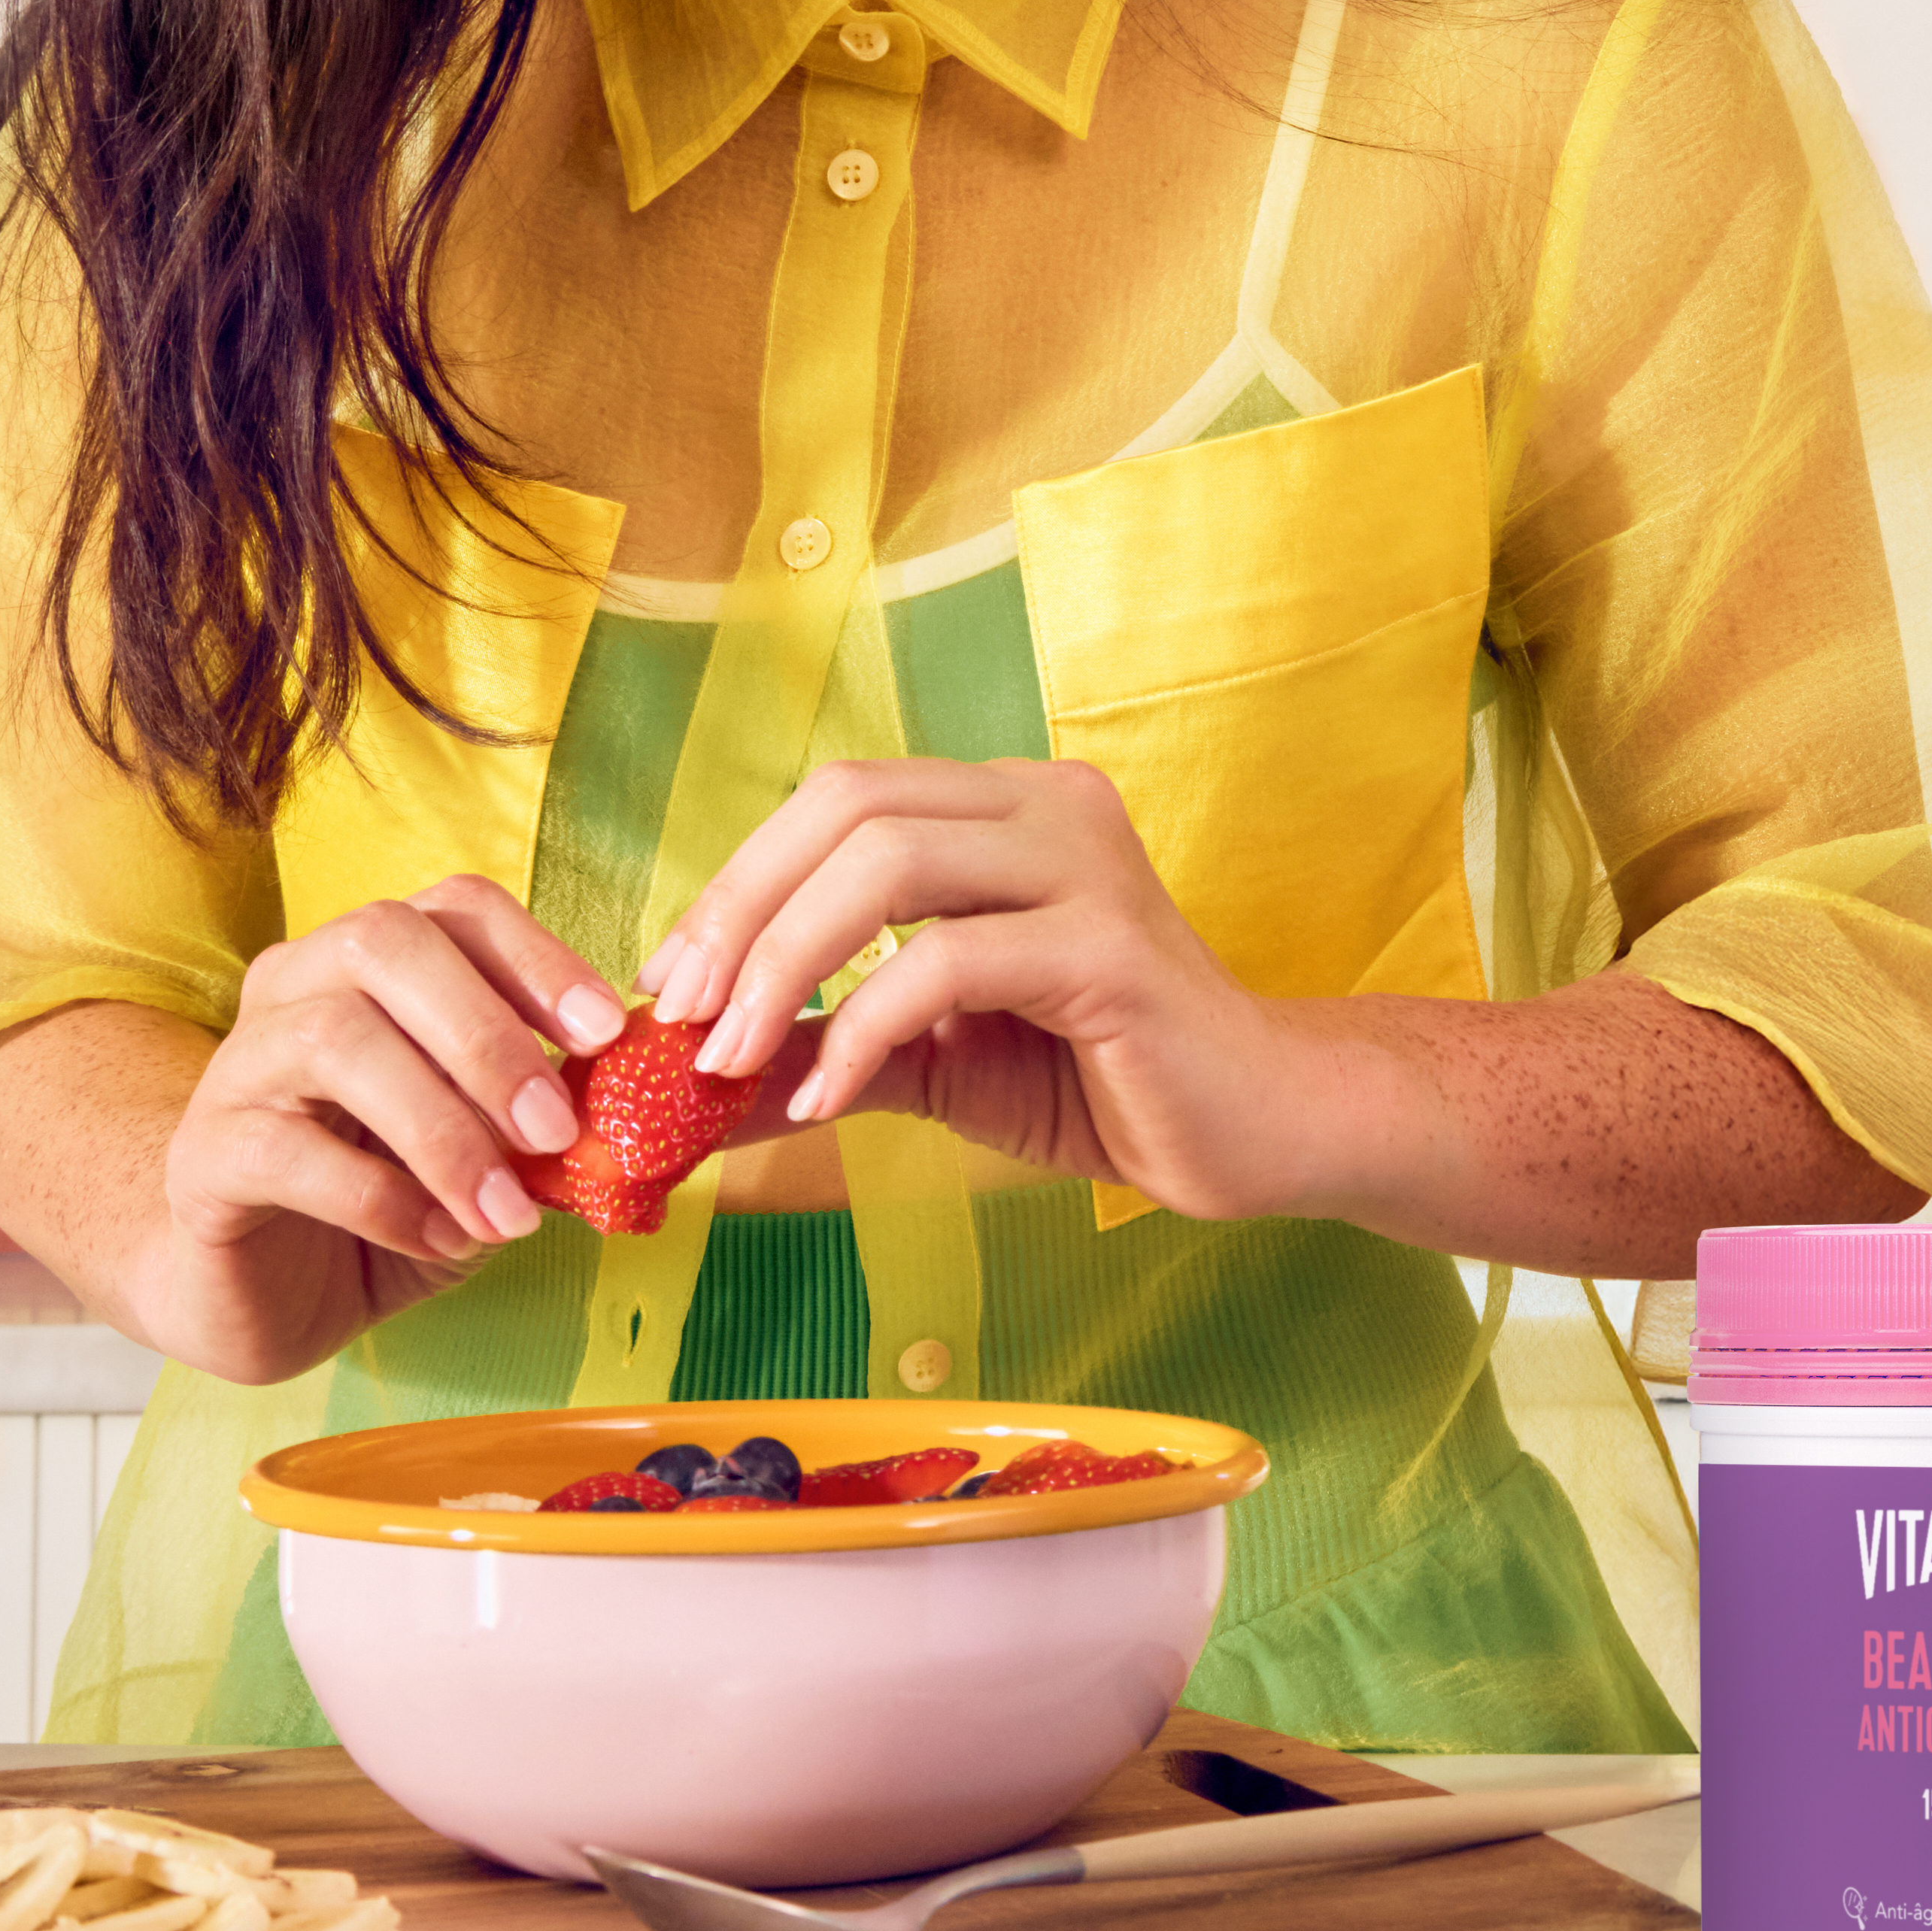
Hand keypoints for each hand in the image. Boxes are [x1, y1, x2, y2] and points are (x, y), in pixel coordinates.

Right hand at [130, 878, 620, 1378]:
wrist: (257, 1296)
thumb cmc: (385, 1206)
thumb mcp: (484, 1157)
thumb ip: (539, 1125)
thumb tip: (626, 1114)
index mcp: (369, 964)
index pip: (453, 908)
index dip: (535, 957)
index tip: (605, 1034)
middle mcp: (294, 986)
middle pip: (383, 943)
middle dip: (487, 1035)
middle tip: (557, 1131)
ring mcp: (238, 1065)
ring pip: (335, 1040)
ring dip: (442, 1129)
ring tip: (506, 1212)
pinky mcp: (202, 1155)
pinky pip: (287, 1150)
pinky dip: (383, 1198)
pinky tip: (439, 1240)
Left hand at [644, 759, 1351, 1222]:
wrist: (1258, 1131)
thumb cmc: (1103, 1080)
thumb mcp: (937, 1059)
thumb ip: (833, 1045)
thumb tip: (698, 1077)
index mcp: (1005, 809)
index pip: (840, 799)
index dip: (740, 878)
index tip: (673, 977)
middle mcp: (1046, 807)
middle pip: (848, 807)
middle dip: (742, 910)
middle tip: (684, 1017)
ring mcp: (1085, 865)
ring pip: (887, 864)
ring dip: (784, 964)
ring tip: (731, 1060)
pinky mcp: (1109, 948)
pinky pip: (948, 964)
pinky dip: (864, 1030)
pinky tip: (828, 1101)